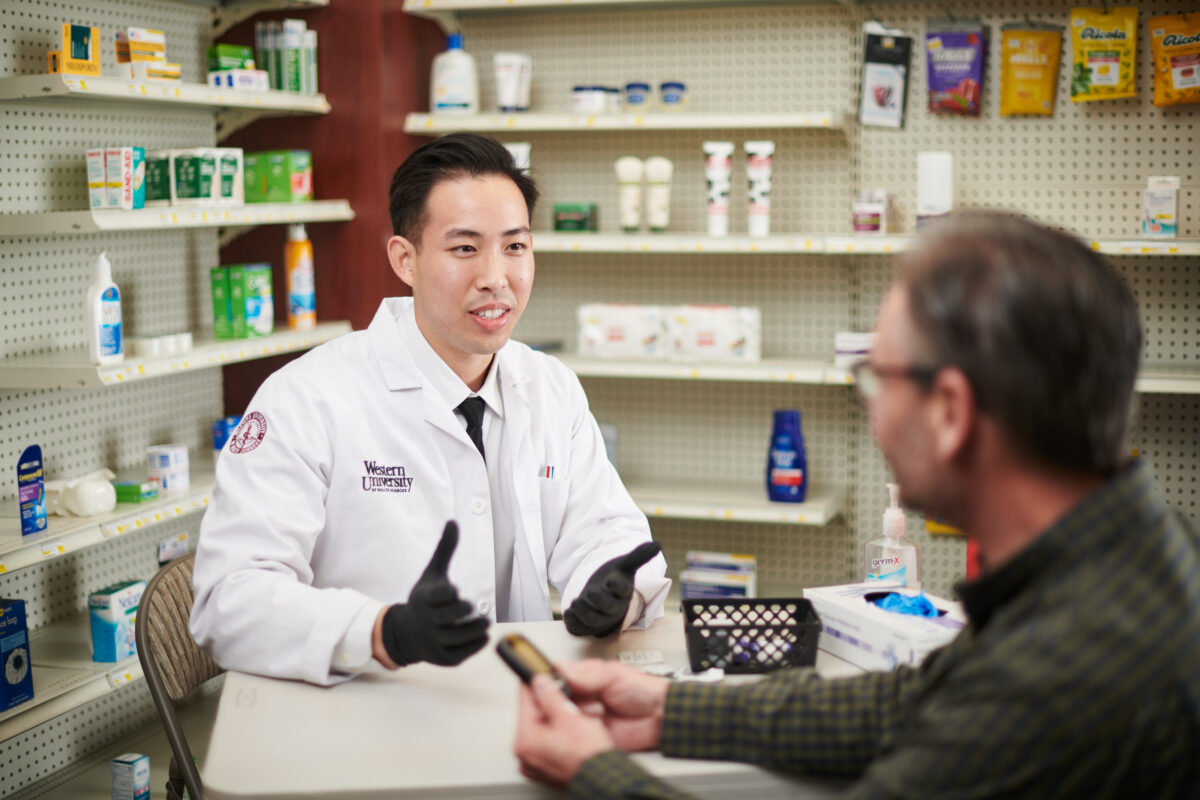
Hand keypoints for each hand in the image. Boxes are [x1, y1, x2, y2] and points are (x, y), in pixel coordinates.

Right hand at [380, 521, 489, 666]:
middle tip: (473, 607)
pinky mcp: (444, 657)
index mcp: (424, 599)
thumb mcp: (433, 573)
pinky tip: (483, 635)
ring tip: (486, 622)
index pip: (437, 597)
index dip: (447, 594)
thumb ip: (445, 550)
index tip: (455, 590)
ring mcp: (435, 641)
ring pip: (458, 637)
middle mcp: (427, 622)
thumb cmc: (426, 599)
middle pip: (448, 617)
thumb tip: (453, 521)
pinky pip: (462, 653)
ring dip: (474, 629)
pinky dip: (475, 644)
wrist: (407, 634)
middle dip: (462, 611)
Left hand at [514, 674, 614, 787]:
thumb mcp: (569, 716)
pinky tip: (576, 729)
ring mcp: (536, 762)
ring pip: (544, 725)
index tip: (543, 673)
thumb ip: (551, 695)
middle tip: (569, 699)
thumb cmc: (589, 757)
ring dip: (559, 715)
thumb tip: (540, 681)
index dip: (537, 682)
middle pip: (534, 713)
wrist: (604, 780)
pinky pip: (551, 739)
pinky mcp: (548, 766)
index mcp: (525, 741)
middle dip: (553, 702)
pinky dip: (562, 731)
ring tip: (577, 715)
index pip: (525, 699)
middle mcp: (526, 754)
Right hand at [560, 660, 668, 751]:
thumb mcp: (614, 676)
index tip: (548, 687)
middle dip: (562, 702)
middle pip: (556, 700)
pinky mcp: (590, 735)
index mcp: (585, 678)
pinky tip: (589, 726)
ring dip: (572, 717)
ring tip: (593, 712)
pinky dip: (578, 733)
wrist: (660, 716)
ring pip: (563, 718)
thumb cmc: (642, 690)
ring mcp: (585, 716)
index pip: (558, 678)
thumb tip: (562, 669)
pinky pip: (575, 735)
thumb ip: (588, 675)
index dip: (550, 684)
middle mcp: (582, 697)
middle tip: (576, 702)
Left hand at [564, 542, 660, 636]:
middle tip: (590, 590)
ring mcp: (600, 619)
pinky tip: (568, 612)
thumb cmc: (613, 581)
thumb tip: (657, 545)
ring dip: (584, 613)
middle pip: (609, 608)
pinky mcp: (586, 626)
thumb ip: (637, 556)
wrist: (601, 598)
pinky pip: (579, 629)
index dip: (617, 585)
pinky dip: (573, 622)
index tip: (610, 579)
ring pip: (594, 622)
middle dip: (599, 600)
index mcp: (622, 591)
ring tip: (575, 602)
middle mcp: (614, 607)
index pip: (623, 590)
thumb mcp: (622, 566)